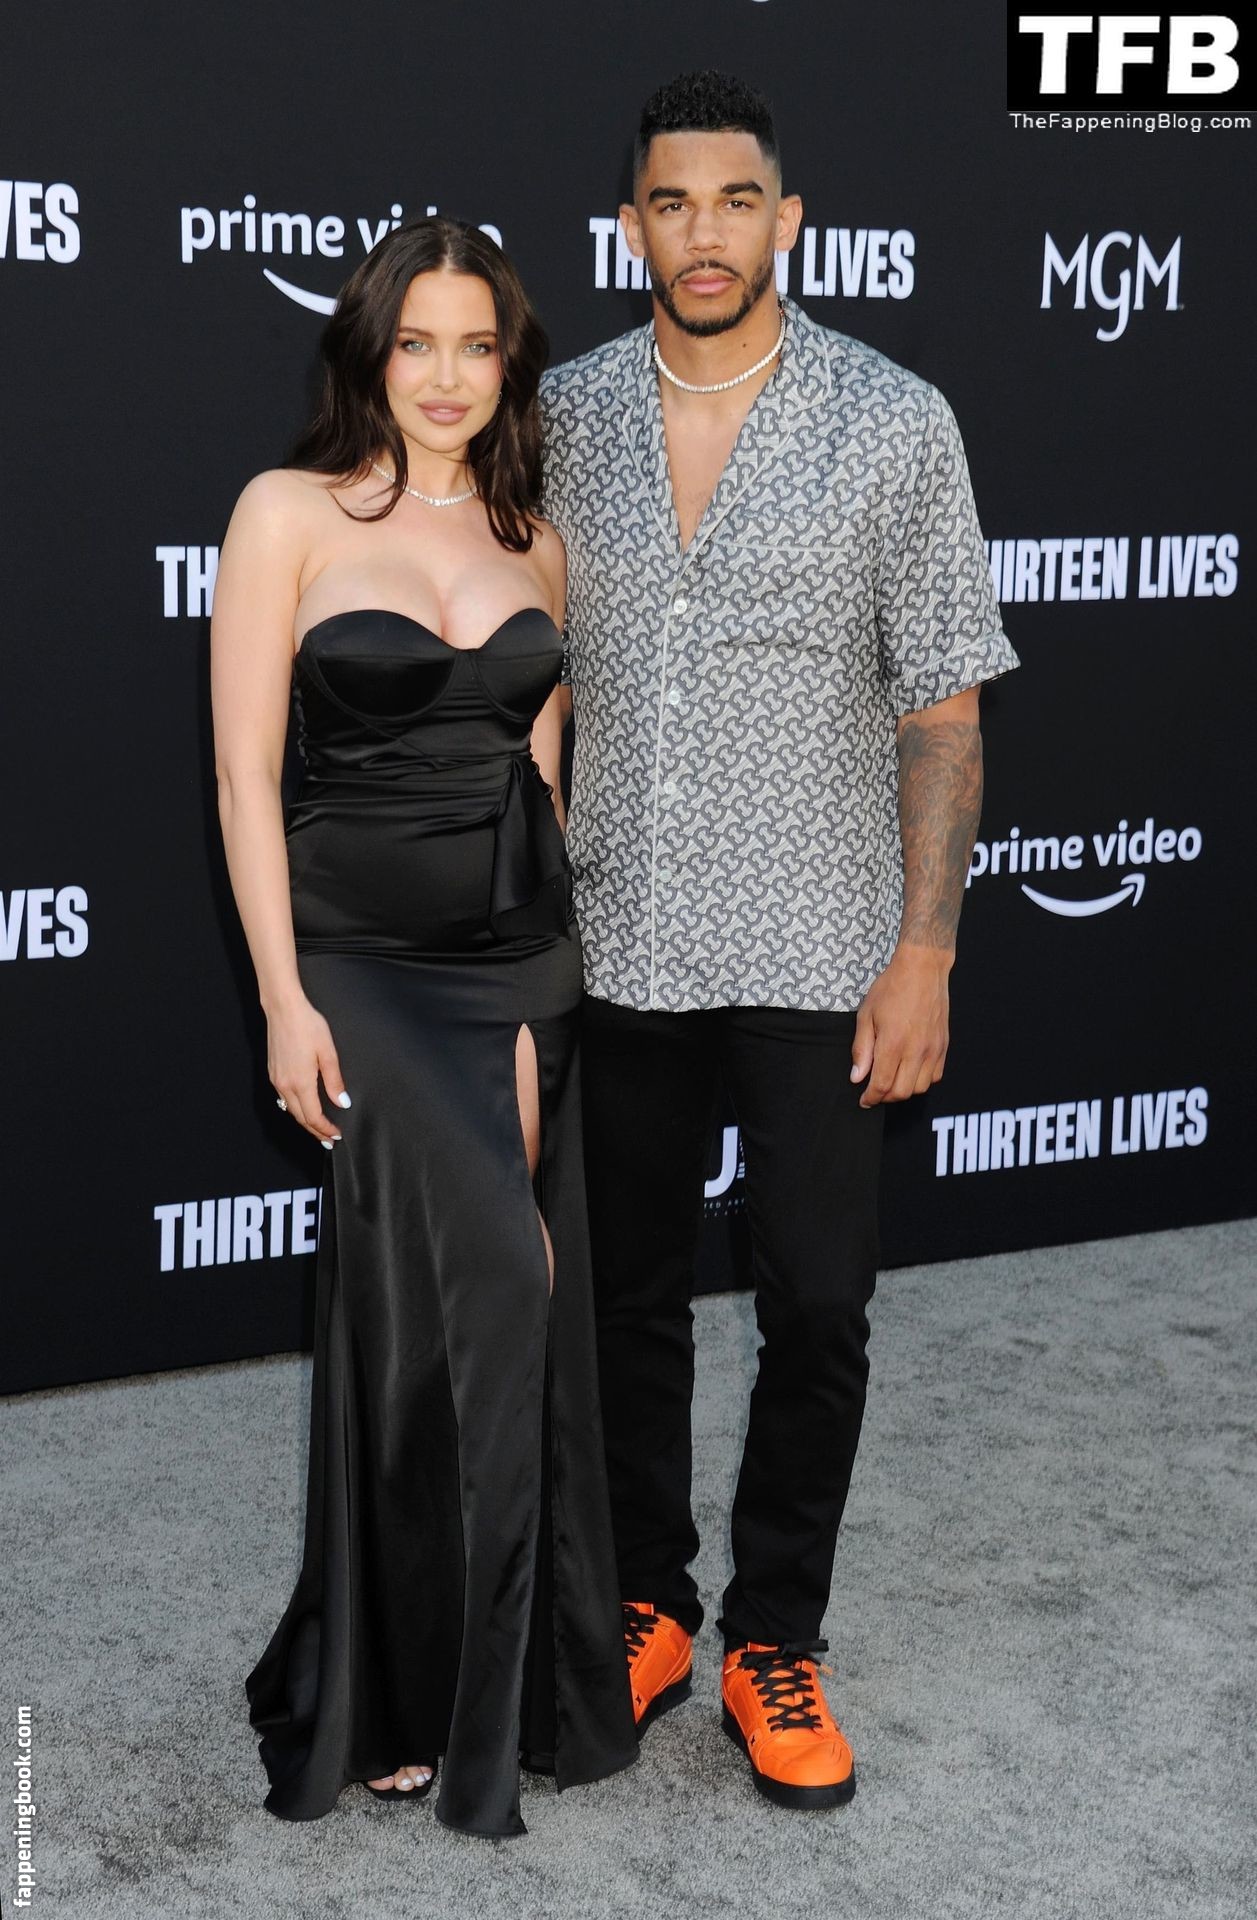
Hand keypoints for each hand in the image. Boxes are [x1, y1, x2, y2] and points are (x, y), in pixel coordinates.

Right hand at [267, 995, 350, 1145]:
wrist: (284, 1009)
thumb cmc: (307, 1026)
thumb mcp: (328, 1053)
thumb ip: (334, 1081)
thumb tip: (342, 1102)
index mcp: (300, 1082)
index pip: (313, 1116)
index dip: (325, 1129)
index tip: (336, 1135)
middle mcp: (285, 1085)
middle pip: (300, 1117)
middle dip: (315, 1131)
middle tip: (328, 1141)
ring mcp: (276, 1079)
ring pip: (290, 1109)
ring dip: (304, 1122)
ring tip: (317, 1129)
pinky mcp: (273, 1072)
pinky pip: (283, 1098)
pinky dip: (295, 1109)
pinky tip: (302, 1108)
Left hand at [850, 945, 951, 1107]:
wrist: (923, 969)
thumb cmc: (891, 988)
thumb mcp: (866, 1015)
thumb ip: (862, 1049)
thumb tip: (857, 1076)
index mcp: (893, 1043)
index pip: (881, 1085)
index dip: (871, 1098)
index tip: (864, 1100)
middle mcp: (916, 1050)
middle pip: (901, 1092)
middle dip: (885, 1097)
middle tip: (875, 1091)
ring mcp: (932, 1049)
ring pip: (919, 1088)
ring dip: (903, 1090)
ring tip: (892, 1080)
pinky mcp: (943, 1045)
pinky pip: (935, 1076)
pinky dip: (921, 1080)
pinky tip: (910, 1071)